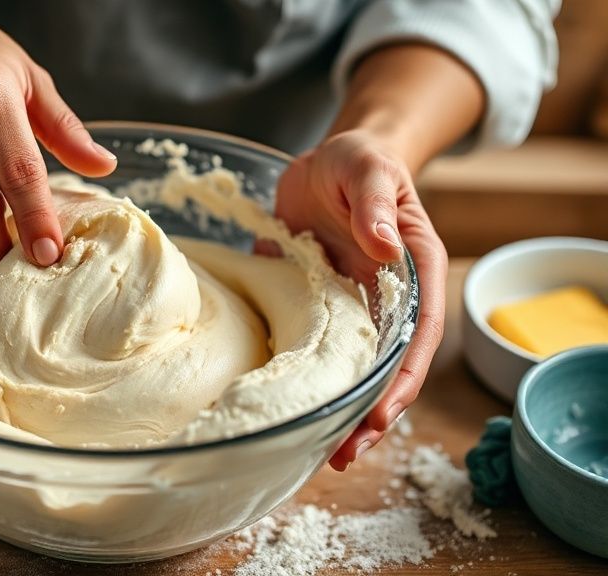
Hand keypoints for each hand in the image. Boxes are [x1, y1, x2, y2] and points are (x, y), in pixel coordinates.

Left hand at [274, 129, 447, 470]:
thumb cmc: (360, 161)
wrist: (326, 163)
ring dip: (333, 407)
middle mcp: (384, 300)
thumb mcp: (368, 170)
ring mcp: (347, 307)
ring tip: (313, 448)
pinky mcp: (312, 305)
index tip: (383, 414)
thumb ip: (375, 204)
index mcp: (413, 272)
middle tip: (343, 454)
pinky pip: (306, 348)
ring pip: (345, 367)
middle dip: (368, 414)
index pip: (417, 335)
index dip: (403, 379)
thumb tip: (384, 247)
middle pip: (383, 366)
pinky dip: (298, 378)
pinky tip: (277, 406)